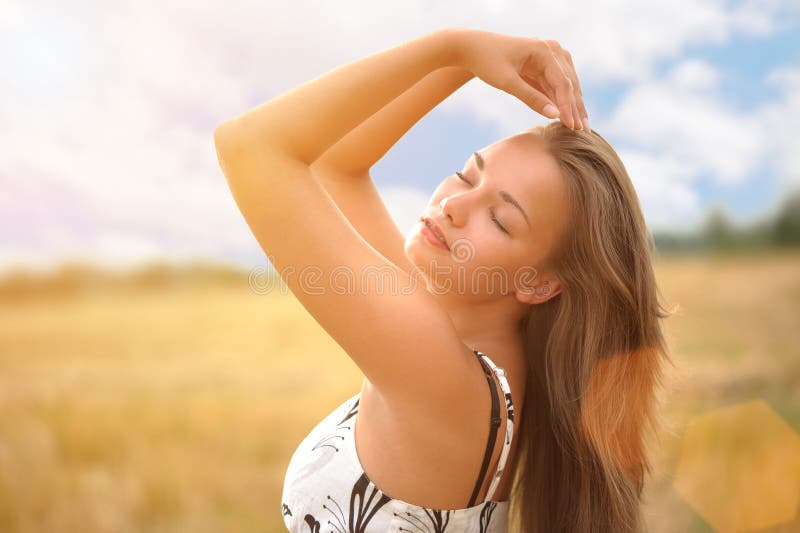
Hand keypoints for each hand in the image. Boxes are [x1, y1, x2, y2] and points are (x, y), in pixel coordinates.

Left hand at [448, 28, 588, 130]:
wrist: (475, 48)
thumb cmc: (488, 62)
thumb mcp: (507, 82)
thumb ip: (530, 98)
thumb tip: (554, 115)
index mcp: (544, 50)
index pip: (562, 82)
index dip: (567, 106)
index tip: (571, 126)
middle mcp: (553, 50)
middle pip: (569, 84)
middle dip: (575, 108)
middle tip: (582, 131)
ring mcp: (551, 57)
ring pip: (567, 85)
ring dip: (573, 106)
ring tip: (581, 127)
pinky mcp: (546, 66)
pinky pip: (558, 86)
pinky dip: (562, 101)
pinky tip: (569, 117)